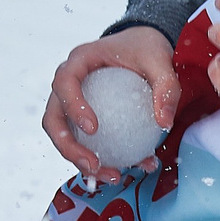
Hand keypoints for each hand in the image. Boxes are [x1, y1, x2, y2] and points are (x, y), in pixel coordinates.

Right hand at [43, 25, 179, 183]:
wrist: (143, 46)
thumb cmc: (147, 49)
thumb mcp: (161, 61)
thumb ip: (166, 87)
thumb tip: (164, 124)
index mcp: (80, 61)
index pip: (64, 82)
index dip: (72, 106)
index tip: (93, 129)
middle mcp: (68, 82)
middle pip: (53, 118)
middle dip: (68, 147)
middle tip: (94, 165)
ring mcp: (72, 102)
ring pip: (64, 136)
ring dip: (81, 160)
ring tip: (113, 175)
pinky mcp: (82, 118)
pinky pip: (85, 142)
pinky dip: (102, 159)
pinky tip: (128, 170)